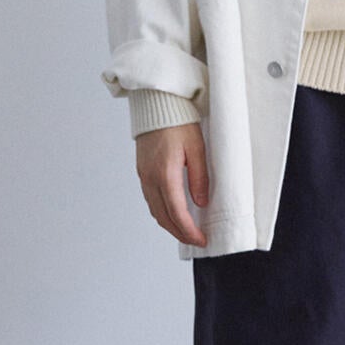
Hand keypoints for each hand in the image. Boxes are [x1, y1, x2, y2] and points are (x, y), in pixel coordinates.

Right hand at [135, 121, 209, 245]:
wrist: (156, 104)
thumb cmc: (178, 121)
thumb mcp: (197, 148)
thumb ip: (199, 177)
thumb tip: (201, 202)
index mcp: (165, 173)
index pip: (176, 212)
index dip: (189, 231)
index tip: (201, 239)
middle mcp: (150, 178)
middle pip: (163, 217)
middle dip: (180, 233)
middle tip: (196, 240)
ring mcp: (144, 175)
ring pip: (155, 211)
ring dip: (170, 225)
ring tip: (187, 231)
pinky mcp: (142, 171)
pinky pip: (151, 200)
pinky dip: (162, 212)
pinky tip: (173, 213)